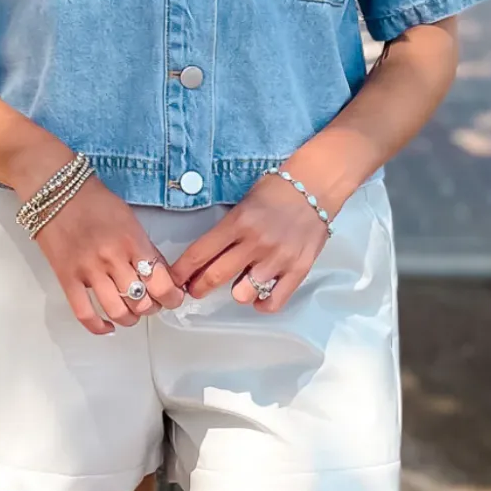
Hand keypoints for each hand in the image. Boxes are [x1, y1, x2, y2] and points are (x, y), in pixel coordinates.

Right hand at [34, 175, 184, 334]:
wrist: (56, 189)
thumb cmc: (94, 200)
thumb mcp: (130, 219)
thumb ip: (144, 247)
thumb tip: (160, 274)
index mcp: (133, 241)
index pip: (161, 282)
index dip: (171, 297)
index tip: (173, 299)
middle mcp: (113, 258)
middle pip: (141, 301)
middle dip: (151, 308)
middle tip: (151, 303)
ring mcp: (88, 270)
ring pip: (117, 312)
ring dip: (129, 319)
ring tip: (131, 314)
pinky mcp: (67, 277)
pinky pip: (84, 313)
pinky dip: (98, 326)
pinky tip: (107, 326)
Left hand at [169, 170, 337, 312]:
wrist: (315, 186)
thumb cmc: (277, 191)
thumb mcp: (244, 203)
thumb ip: (227, 230)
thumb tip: (207, 256)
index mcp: (238, 221)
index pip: (200, 252)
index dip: (182, 270)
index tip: (175, 279)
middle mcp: (256, 242)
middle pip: (216, 276)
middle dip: (199, 288)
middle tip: (196, 289)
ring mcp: (278, 258)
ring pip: (243, 293)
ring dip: (236, 292)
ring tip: (239, 283)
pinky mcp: (298, 269)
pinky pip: (274, 301)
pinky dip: (262, 303)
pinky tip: (258, 296)